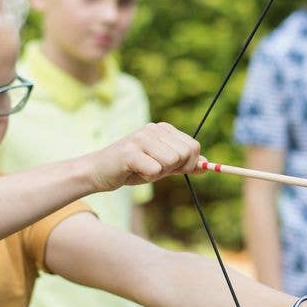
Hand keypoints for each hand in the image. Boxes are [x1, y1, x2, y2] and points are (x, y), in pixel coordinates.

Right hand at [86, 123, 201, 191]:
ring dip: (159, 174)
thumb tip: (207, 165)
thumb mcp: (162, 166)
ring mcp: (141, 138)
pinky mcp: (130, 151)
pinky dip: (147, 177)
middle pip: (185, 154)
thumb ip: (183, 164)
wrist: (100, 172)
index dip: (189, 164)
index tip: (173, 169)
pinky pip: (155, 171)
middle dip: (174, 169)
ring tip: (143, 169)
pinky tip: (134, 172)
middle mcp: (153, 129)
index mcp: (164, 129)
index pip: (193, 146)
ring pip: (171, 162)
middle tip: (154, 169)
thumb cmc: (132, 168)